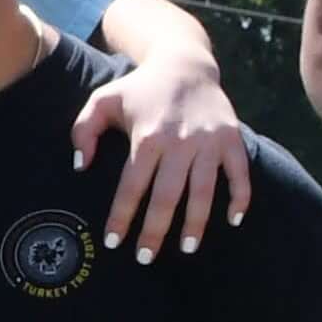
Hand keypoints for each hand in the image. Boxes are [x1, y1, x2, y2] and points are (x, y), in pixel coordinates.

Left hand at [72, 56, 250, 261]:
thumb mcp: (103, 100)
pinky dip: (239, 197)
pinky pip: (239, 173)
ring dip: (196, 223)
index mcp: (148, 135)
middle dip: (155, 230)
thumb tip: (81, 166)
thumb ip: (83, 131)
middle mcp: (181, 141)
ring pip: (204, 191)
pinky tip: (232, 220)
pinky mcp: (231, 138)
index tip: (113, 241)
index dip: (122, 216)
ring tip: (186, 249)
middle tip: (145, 258)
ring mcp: (209, 140)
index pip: (132, 186)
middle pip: (168, 196)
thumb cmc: (138, 88)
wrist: (184, 63)